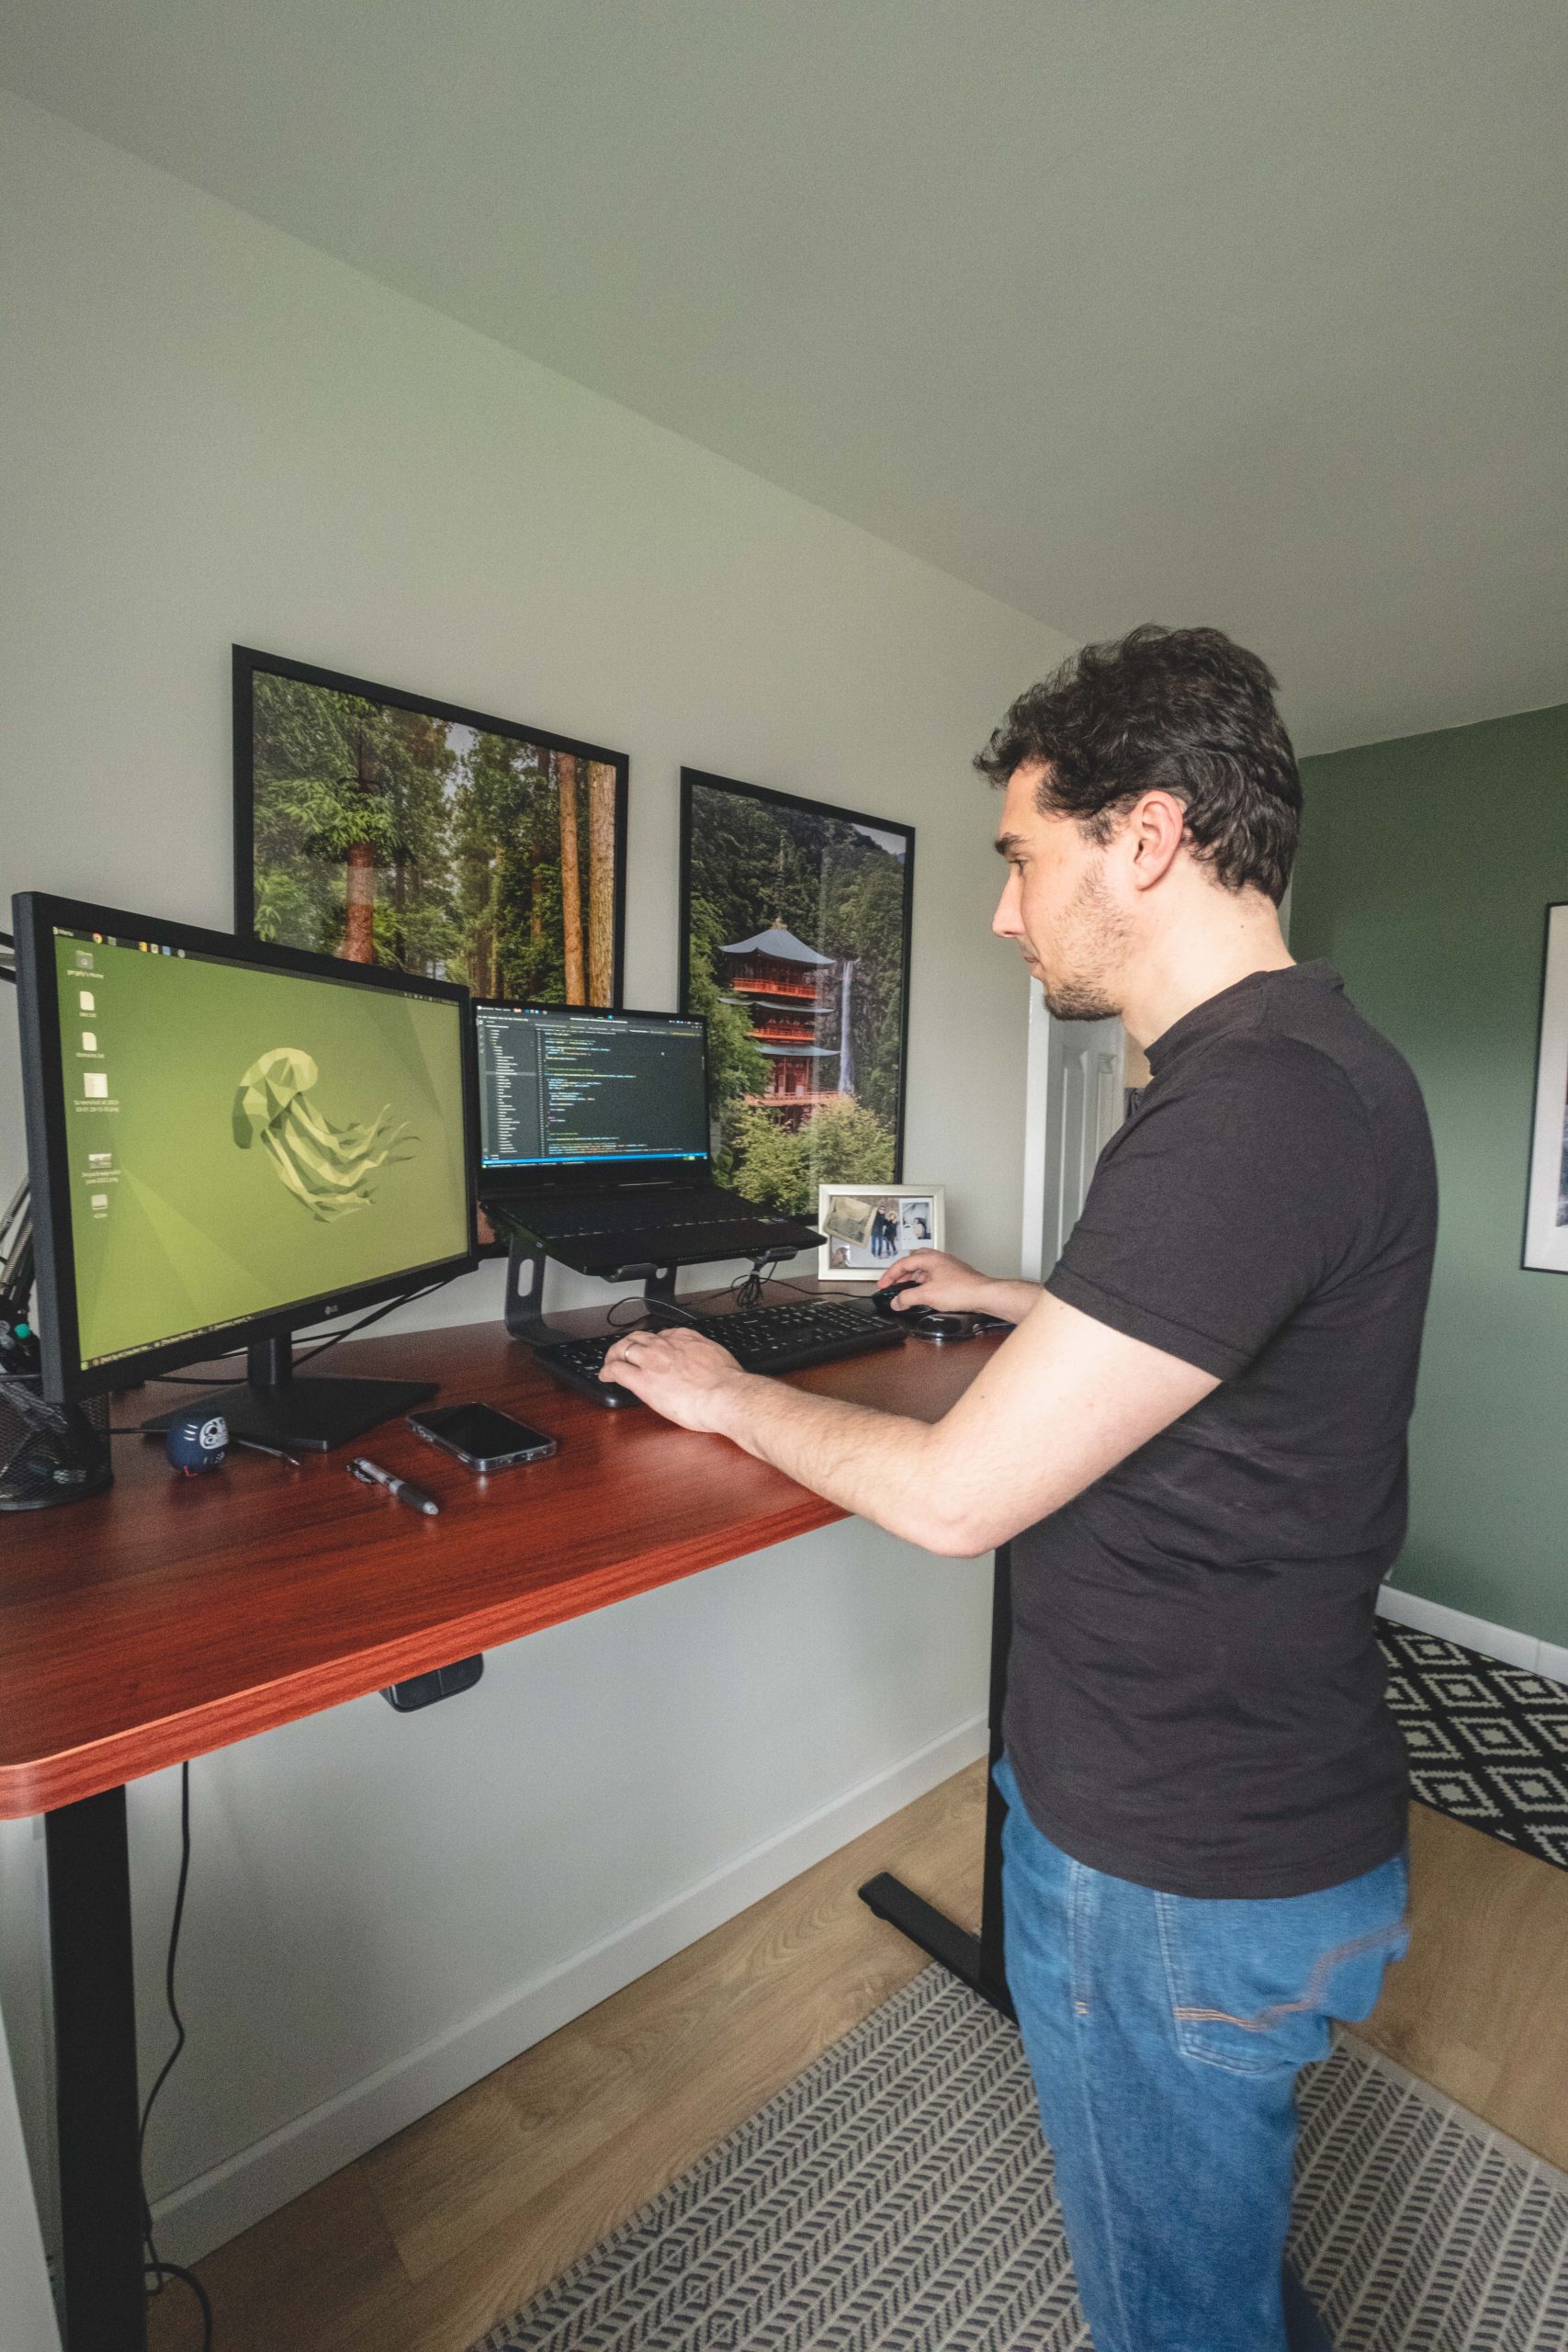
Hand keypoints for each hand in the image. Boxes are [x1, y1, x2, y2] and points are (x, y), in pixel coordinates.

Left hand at [599, 1323, 750, 1430]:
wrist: (724, 1395)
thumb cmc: (727, 1383)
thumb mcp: (719, 1358)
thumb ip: (707, 1356)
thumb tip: (707, 1365)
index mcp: (685, 1338)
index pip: (661, 1334)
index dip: (653, 1342)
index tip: (652, 1349)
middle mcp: (665, 1345)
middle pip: (638, 1337)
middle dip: (629, 1343)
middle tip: (624, 1351)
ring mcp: (651, 1361)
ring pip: (623, 1349)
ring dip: (614, 1354)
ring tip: (610, 1362)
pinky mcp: (642, 1380)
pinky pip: (616, 1369)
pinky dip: (607, 1370)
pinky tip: (604, 1375)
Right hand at [875, 1248, 990, 1313]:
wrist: (983, 1294)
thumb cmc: (961, 1290)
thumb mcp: (927, 1295)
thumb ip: (907, 1298)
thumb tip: (896, 1301)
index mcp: (930, 1258)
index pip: (903, 1262)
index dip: (890, 1274)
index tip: (883, 1285)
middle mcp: (939, 1258)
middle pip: (913, 1261)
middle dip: (901, 1273)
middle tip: (893, 1285)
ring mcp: (948, 1266)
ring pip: (924, 1269)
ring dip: (913, 1278)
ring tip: (907, 1290)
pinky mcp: (954, 1275)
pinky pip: (934, 1275)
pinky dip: (924, 1283)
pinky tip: (925, 1293)